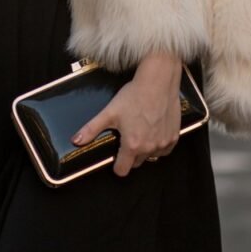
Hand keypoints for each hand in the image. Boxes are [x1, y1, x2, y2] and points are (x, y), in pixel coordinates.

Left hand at [70, 52, 182, 177]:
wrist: (158, 81)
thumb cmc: (134, 95)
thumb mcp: (109, 112)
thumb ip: (92, 129)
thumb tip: (76, 141)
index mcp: (132, 145)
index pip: (122, 170)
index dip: (117, 164)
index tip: (116, 155)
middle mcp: (149, 148)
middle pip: (136, 163)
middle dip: (131, 154)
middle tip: (128, 136)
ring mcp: (163, 143)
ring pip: (151, 156)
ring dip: (145, 149)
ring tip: (141, 130)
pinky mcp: (174, 137)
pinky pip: (165, 149)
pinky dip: (159, 144)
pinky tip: (154, 130)